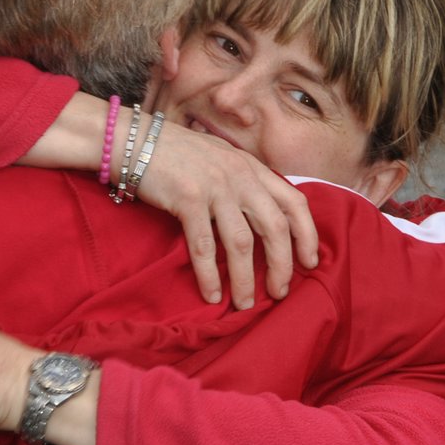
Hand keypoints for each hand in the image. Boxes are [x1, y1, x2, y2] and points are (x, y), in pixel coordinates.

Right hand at [136, 122, 317, 308]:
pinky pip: (204, 246)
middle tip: (279, 292)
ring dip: (245, 279)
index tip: (310, 262)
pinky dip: (209, 275)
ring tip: (245, 304)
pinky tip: (212, 295)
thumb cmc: (177, 155)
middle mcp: (240, 176)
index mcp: (252, 168)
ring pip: (241, 243)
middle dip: (282, 265)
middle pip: (275, 227)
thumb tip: (263, 218)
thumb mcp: (221, 160)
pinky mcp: (188, 199)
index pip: (295, 201)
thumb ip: (244, 182)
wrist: (134, 140)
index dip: (308, 234)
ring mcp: (215, 187)